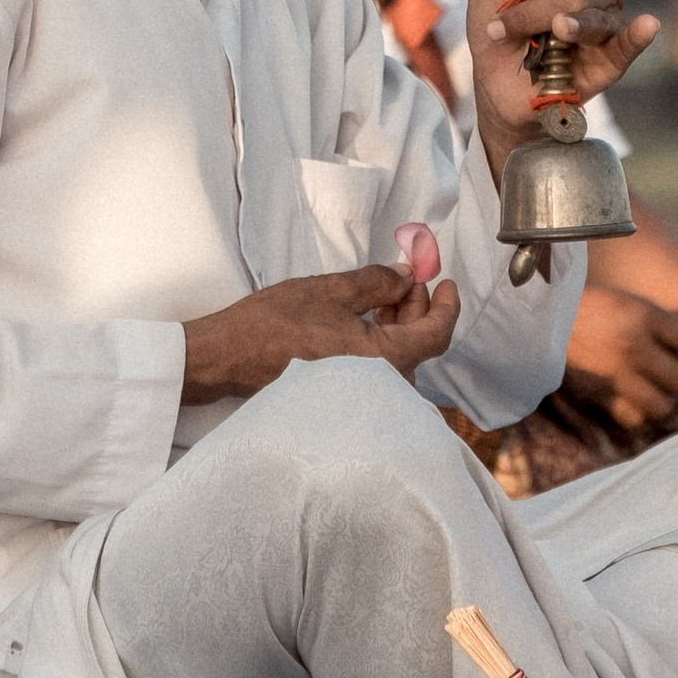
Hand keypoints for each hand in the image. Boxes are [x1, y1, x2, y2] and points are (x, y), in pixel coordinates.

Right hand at [184, 266, 459, 401]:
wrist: (229, 356)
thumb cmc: (276, 323)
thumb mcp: (333, 291)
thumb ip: (379, 282)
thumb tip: (408, 277)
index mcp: (383, 360)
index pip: (437, 335)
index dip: (447, 305)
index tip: (445, 282)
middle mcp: (380, 388)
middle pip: (419, 346)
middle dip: (418, 309)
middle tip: (408, 278)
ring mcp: (362, 399)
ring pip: (399, 358)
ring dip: (399, 325)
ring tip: (385, 294)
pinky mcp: (344, 400)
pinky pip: (379, 370)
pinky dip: (381, 343)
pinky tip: (368, 319)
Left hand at [468, 0, 677, 176]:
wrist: (490, 85)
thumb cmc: (495, 25)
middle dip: (540, 4)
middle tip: (501, 26)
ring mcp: (606, 30)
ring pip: (597, 14)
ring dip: (562, 24)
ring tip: (535, 37)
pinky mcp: (608, 65)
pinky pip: (626, 46)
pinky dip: (637, 36)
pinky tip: (649, 25)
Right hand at [561, 287, 677, 429]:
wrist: (538, 321)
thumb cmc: (590, 309)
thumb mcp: (630, 304)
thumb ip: (663, 327)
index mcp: (645, 317)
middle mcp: (635, 346)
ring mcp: (616, 374)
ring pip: (663, 408)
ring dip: (672, 411)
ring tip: (674, 409)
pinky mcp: (597, 397)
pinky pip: (632, 419)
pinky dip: (642, 420)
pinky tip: (643, 414)